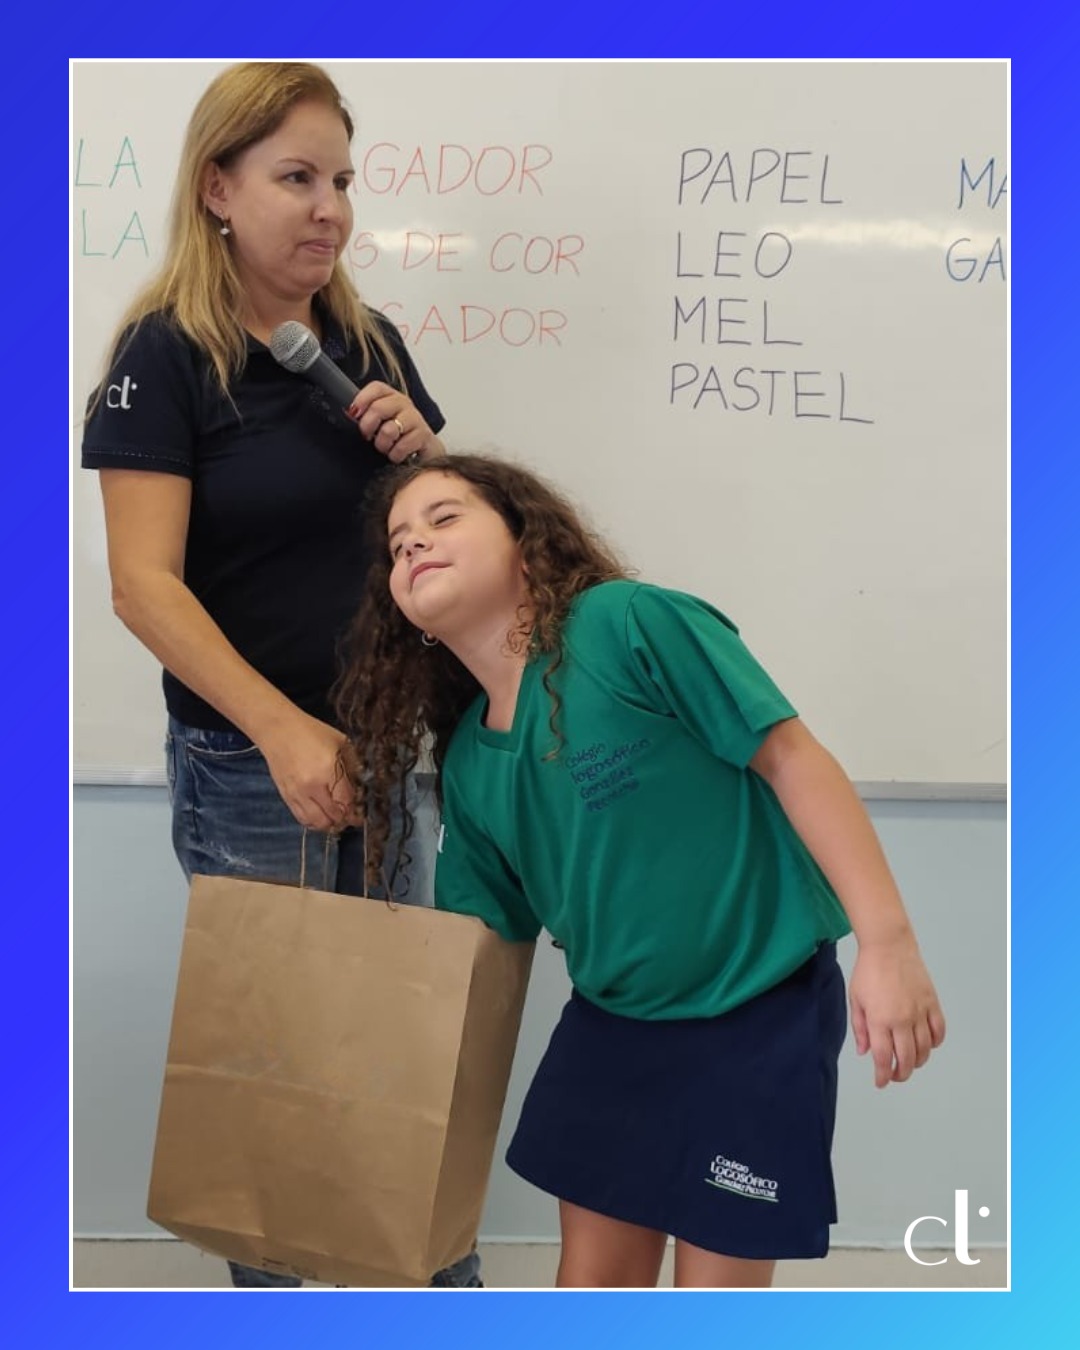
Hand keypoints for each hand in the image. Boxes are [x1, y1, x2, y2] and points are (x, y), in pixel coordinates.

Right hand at [258, 711, 355, 831]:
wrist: (278, 730)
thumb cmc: (311, 732)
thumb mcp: (340, 742)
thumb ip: (353, 765)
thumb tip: (362, 786)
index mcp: (328, 770)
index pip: (347, 801)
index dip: (357, 810)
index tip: (362, 812)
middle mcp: (312, 786)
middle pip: (334, 816)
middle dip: (346, 819)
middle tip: (352, 817)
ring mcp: (297, 793)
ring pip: (318, 822)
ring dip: (330, 824)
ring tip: (337, 818)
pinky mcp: (286, 797)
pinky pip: (302, 819)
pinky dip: (314, 822)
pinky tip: (321, 816)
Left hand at [346, 382, 436, 462]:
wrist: (424, 451)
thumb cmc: (397, 436)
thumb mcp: (379, 422)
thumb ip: (364, 415)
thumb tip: (349, 413)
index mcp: (391, 396)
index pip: (376, 388)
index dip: (362, 400)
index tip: (354, 415)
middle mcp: (403, 403)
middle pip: (378, 408)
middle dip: (368, 427)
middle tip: (368, 437)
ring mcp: (415, 418)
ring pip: (389, 430)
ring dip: (382, 445)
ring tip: (385, 448)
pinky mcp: (423, 435)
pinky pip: (401, 446)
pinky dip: (395, 455)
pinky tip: (397, 454)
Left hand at [848, 935, 945, 1087]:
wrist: (888, 946)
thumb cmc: (868, 971)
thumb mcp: (855, 999)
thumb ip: (860, 1028)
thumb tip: (865, 1052)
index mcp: (880, 1019)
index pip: (883, 1058)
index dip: (882, 1075)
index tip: (881, 1082)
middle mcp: (902, 1019)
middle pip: (906, 1059)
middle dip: (900, 1073)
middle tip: (895, 1076)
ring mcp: (920, 1012)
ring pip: (924, 1049)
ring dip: (917, 1061)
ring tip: (909, 1062)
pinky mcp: (932, 1003)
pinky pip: (939, 1031)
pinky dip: (934, 1043)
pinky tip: (926, 1045)